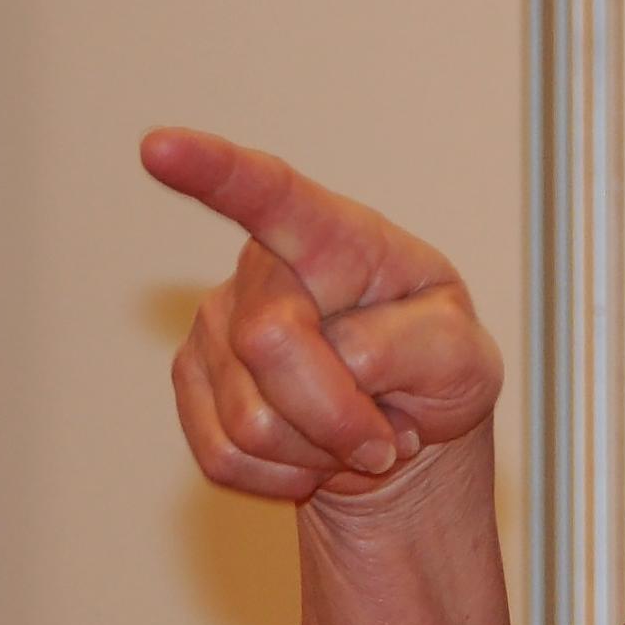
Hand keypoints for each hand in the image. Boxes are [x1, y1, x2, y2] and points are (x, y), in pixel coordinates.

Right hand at [143, 127, 503, 506]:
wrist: (401, 442)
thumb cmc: (436, 377)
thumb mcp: (466, 360)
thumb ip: (420, 349)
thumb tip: (344, 358)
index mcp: (336, 236)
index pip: (272, 193)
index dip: (213, 169)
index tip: (158, 146)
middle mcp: (264, 270)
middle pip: (271, 343)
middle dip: (340, 413)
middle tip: (389, 435)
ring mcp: (217, 327)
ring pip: (250, 420)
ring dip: (320, 452)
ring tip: (355, 435)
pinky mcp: (191, 385)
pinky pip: (227, 458)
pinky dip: (287, 478)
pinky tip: (315, 455)